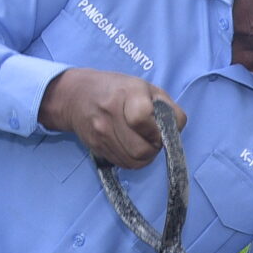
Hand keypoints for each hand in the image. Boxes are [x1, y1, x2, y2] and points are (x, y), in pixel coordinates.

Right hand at [39, 67, 182, 168]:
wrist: (77, 95)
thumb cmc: (119, 89)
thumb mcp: (147, 88)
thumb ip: (167, 108)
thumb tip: (175, 131)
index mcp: (127, 94)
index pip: (144, 120)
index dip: (157, 130)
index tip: (160, 127)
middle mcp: (110, 114)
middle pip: (141, 149)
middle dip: (154, 148)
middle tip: (153, 139)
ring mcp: (101, 133)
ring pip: (133, 161)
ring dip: (145, 157)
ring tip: (143, 142)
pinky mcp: (96, 146)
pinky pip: (122, 164)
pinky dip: (133, 160)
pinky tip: (131, 146)